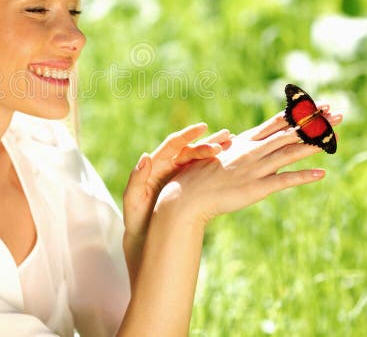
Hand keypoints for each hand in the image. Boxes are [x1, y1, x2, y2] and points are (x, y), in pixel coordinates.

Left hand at [121, 123, 231, 282]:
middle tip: (225, 144)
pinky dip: (217, 168)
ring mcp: (182, 178)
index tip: (203, 128)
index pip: (173, 145)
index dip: (187, 135)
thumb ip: (136, 179)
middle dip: (207, 145)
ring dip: (215, 152)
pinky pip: (205, 175)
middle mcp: (170, 168)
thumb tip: (145, 156)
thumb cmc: (137, 220)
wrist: (145, 238)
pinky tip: (232, 163)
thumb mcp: (133, 201)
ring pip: (200, 161)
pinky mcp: (191, 189)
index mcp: (157, 166)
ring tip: (233, 143)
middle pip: (190, 151)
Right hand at [154, 106, 342, 226]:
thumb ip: (233, 146)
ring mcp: (256, 168)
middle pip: (290, 133)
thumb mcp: (218, 154)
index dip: (301, 114)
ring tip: (336, 136)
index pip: (278, 123)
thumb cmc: (197, 175)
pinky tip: (322, 173)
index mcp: (246, 141)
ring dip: (315, 144)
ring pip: (290, 152)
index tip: (320, 104)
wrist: (187, 195)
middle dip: (315, 122)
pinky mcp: (257, 188)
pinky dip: (303, 176)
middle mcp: (253, 151)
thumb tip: (238, 137)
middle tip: (338, 112)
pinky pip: (284, 181)